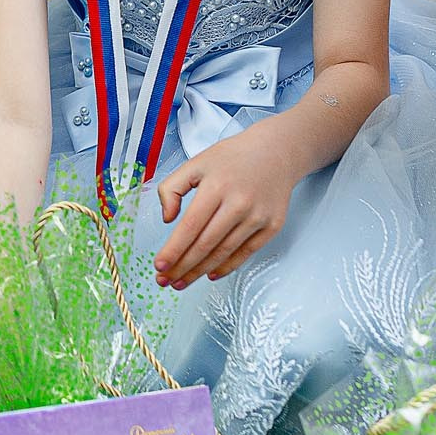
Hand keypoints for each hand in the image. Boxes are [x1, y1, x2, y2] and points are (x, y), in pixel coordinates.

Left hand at [153, 131, 306, 288]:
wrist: (276, 152)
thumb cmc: (232, 158)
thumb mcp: (196, 163)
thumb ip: (172, 188)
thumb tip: (167, 219)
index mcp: (216, 187)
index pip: (190, 226)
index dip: (173, 249)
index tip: (159, 265)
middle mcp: (238, 203)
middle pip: (206, 244)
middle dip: (183, 266)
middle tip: (165, 280)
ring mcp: (258, 217)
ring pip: (224, 252)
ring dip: (200, 271)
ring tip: (182, 281)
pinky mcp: (272, 226)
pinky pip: (246, 252)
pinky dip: (227, 266)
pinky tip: (210, 274)